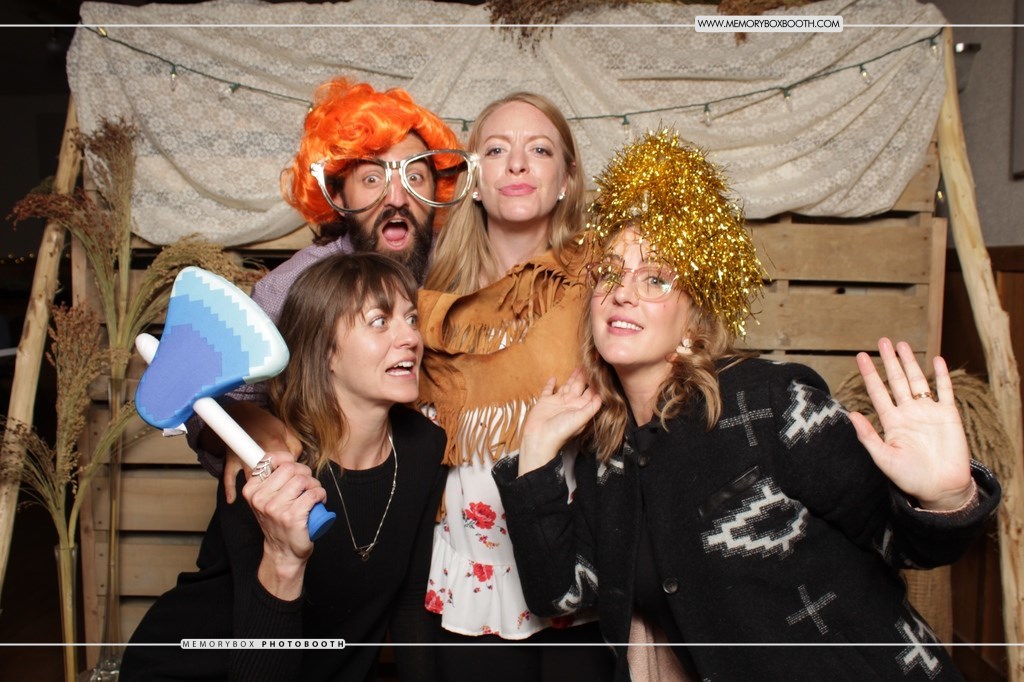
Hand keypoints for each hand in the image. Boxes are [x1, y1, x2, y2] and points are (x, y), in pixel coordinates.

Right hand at [222, 402, 301, 503]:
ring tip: (269, 496)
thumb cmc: (268, 424)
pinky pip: (228, 476)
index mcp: (274, 442)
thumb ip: (295, 448)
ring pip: (251, 477)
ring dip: (260, 488)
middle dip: (278, 485)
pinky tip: (232, 499)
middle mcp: (257, 450)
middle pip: (269, 474)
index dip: (293, 475)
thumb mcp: (287, 431)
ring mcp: (242, 456)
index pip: (286, 465)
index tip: (297, 480)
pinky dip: (229, 488)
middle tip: (285, 491)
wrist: (244, 414)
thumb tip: (298, 465)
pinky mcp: (231, 459)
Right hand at [242, 451, 326, 599]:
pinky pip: (313, 494)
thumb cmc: (279, 522)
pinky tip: (319, 501)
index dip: (287, 459)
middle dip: (305, 473)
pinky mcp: (292, 517)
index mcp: (252, 491)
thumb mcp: (266, 500)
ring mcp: (275, 508)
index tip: (294, 468)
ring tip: (313, 495)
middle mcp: (261, 499)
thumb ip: (271, 479)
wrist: (283, 552)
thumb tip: (286, 457)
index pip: (269, 460)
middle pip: (291, 468)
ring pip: (304, 480)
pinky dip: (321, 494)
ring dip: (314, 485)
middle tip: (307, 485)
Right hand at [519, 369, 601, 475]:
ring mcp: (557, 402)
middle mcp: (570, 404)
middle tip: (590, 363)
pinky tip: (553, 377)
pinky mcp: (544, 402)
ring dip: (572, 377)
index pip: (590, 393)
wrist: (540, 438)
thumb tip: (602, 396)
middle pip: (579, 386)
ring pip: (566, 386)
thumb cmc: (561, 431)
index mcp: (579, 408)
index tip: (601, 371)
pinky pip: (548, 390)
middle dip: (584, 376)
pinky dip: (550, 384)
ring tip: (578, 367)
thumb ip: (591, 407)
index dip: (595, 383)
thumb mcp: (580, 419)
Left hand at [848, 338, 973, 510]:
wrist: (941, 488)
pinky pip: (945, 390)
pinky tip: (937, 360)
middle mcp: (908, 412)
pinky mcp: (948, 415)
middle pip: (897, 381)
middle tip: (882, 341)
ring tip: (902, 344)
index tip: (861, 356)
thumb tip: (851, 414)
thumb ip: (868, 436)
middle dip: (889, 361)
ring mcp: (928, 412)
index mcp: (891, 421)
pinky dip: (942, 375)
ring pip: (918, 381)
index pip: (877, 392)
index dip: (869, 374)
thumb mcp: (884, 458)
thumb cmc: (910, 477)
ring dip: (910, 363)